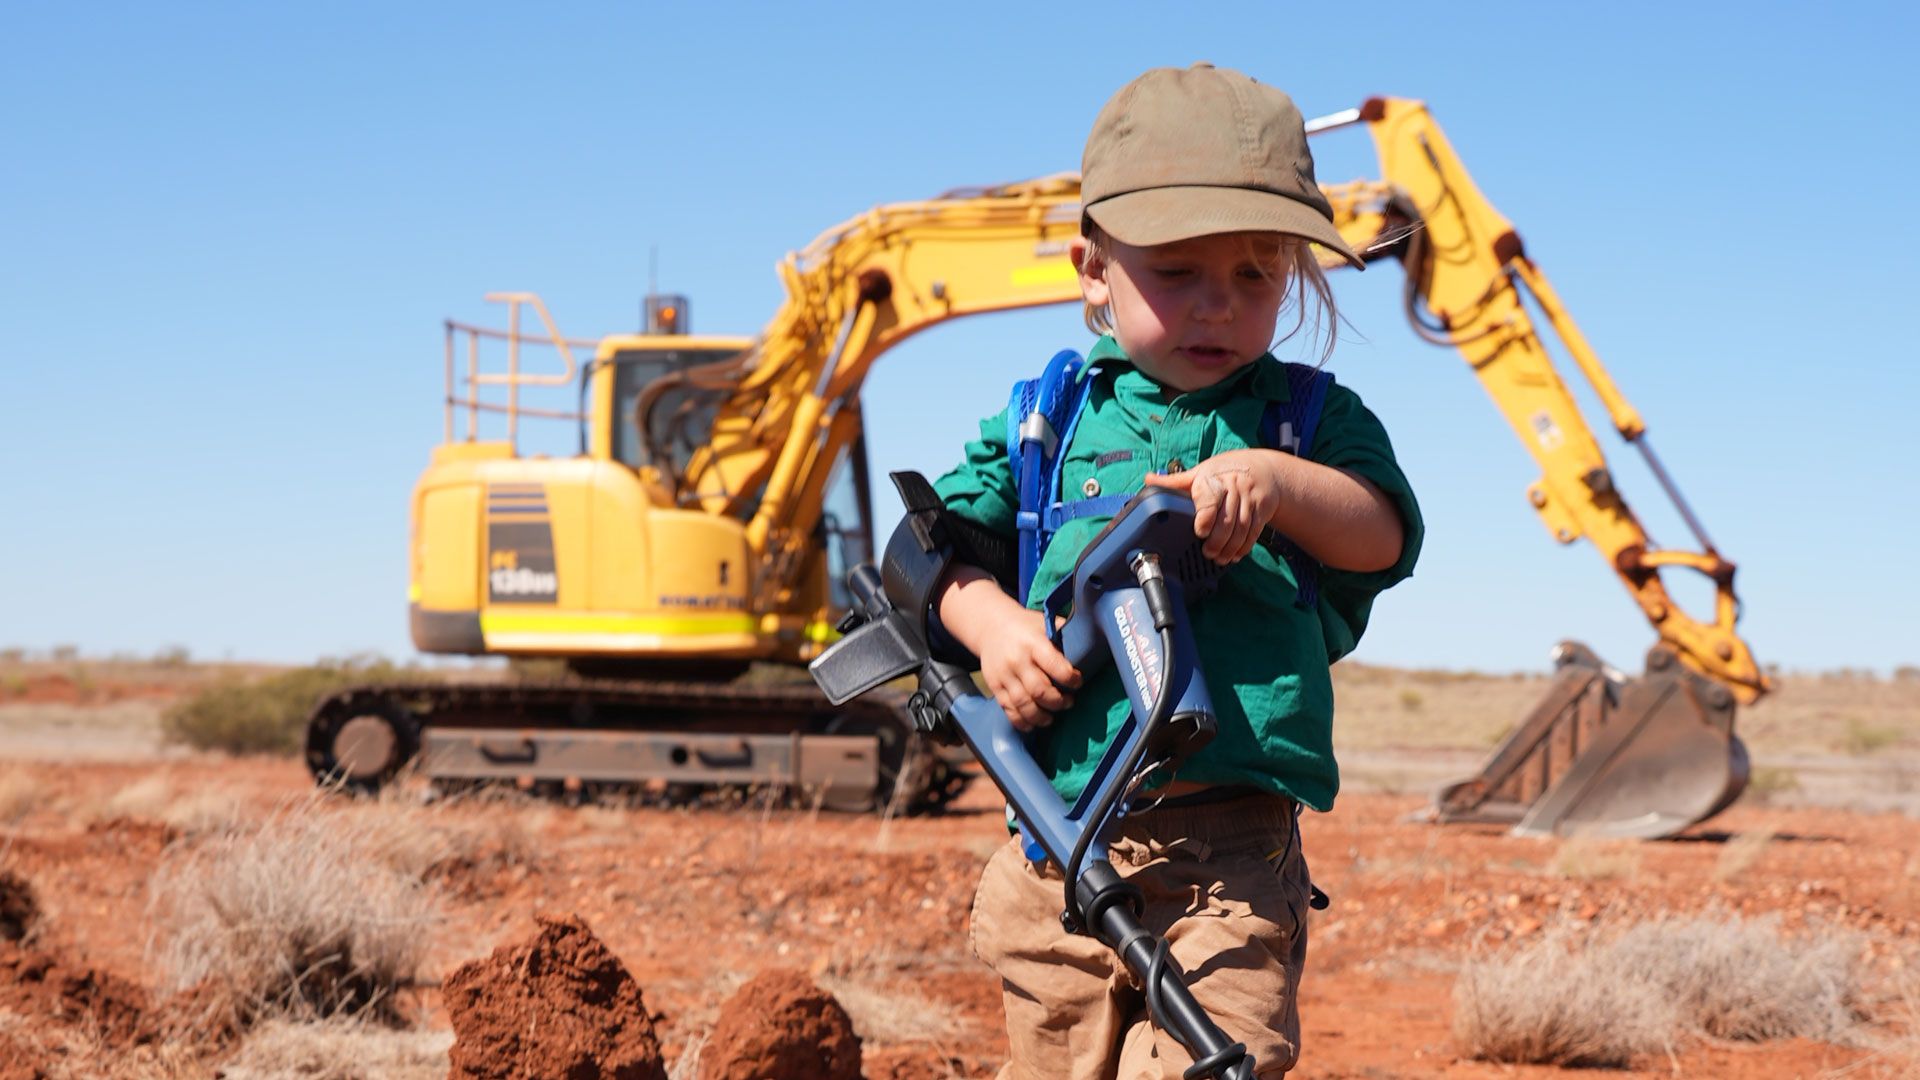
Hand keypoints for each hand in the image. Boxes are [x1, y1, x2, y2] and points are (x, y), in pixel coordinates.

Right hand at [937, 565, 1080, 731]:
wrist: (990, 626)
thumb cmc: (1025, 626)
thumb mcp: (1045, 622)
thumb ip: (1063, 635)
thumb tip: (1090, 649)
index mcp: (1033, 643)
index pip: (1055, 666)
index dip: (1071, 679)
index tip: (1078, 682)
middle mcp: (1017, 660)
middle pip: (1040, 690)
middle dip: (1058, 702)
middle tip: (1069, 702)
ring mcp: (1004, 675)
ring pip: (1024, 704)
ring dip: (1041, 716)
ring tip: (1051, 718)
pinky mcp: (994, 686)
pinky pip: (1008, 709)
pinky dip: (1021, 721)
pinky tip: (1033, 724)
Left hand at [1142, 449, 1285, 563]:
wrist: (1263, 468)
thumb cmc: (1225, 472)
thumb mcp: (1200, 472)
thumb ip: (1175, 481)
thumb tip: (1149, 479)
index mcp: (1213, 479)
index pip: (1210, 499)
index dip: (1205, 517)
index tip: (1199, 532)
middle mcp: (1234, 488)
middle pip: (1227, 519)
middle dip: (1217, 540)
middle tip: (1207, 553)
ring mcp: (1250, 500)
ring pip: (1241, 528)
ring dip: (1230, 547)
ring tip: (1219, 558)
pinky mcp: (1263, 510)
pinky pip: (1254, 531)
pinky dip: (1244, 546)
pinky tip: (1235, 555)